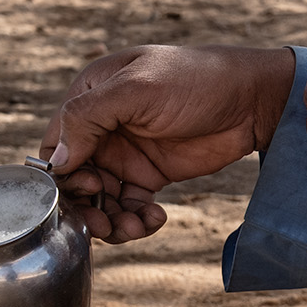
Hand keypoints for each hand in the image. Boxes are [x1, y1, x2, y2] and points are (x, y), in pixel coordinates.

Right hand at [39, 44, 295, 241]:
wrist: (252, 99)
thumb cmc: (195, 80)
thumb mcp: (137, 89)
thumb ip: (90, 117)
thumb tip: (57, 161)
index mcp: (90, 97)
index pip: (55, 143)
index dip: (61, 174)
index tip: (86, 187)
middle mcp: (103, 128)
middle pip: (74, 179)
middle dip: (85, 206)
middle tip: (105, 221)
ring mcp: (126, 154)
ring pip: (100, 199)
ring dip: (110, 220)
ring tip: (134, 226)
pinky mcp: (150, 175)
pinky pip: (128, 207)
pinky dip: (135, 220)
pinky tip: (155, 219)